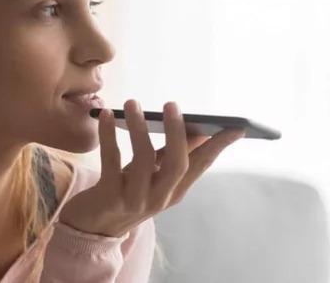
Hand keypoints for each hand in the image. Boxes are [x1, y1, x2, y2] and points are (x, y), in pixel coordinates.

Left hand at [58, 100, 244, 236]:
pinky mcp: (110, 197)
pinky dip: (109, 136)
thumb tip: (198, 129)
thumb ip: (170, 154)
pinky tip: (107, 115)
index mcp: (174, 190)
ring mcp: (136, 199)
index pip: (201, 165)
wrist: (93, 226)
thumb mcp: (152, 175)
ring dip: (139, 128)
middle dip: (177, 132)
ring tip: (132, 103)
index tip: (236, 127)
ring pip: (143, 160)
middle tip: (171, 104)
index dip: (218, 146)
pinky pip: (111, 162)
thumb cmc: (125, 191)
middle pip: (177, 164)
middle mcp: (160, 197)